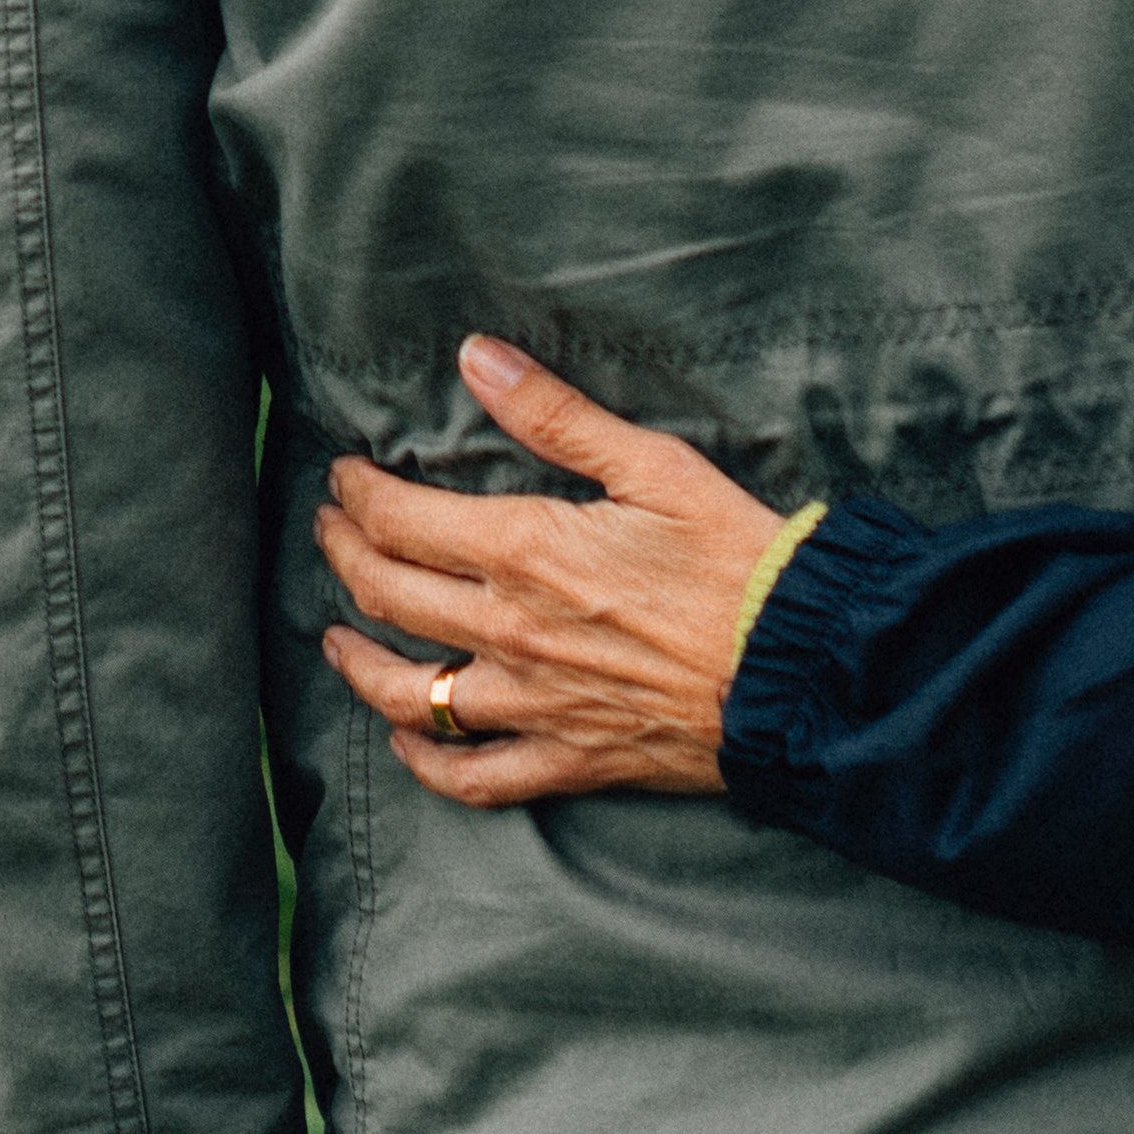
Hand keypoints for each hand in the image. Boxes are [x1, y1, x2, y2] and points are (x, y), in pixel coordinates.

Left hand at [316, 337, 795, 808]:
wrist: (802, 670)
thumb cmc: (739, 559)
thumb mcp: (652, 464)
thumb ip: (555, 414)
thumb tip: (476, 356)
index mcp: (525, 552)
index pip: (399, 521)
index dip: (358, 494)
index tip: (346, 476)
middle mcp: (511, 634)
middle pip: (387, 595)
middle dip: (344, 554)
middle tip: (330, 529)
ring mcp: (534, 706)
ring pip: (409, 694)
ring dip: (358, 662)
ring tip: (336, 637)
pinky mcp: (569, 760)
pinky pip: (474, 777)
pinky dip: (428, 761)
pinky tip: (407, 741)